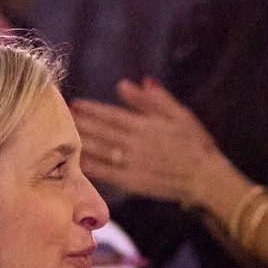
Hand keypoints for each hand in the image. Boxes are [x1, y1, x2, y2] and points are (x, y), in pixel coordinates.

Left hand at [71, 82, 226, 207]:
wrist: (206, 177)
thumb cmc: (196, 144)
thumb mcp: (179, 115)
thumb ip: (152, 100)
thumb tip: (126, 85)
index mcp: (144, 125)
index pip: (111, 115)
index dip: (92, 109)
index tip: (75, 104)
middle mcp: (134, 144)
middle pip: (101, 132)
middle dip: (80, 123)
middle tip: (62, 118)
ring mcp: (132, 164)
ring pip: (100, 151)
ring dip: (81, 142)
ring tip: (63, 136)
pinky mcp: (134, 182)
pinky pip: (107, 174)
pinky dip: (92, 168)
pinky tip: (79, 163)